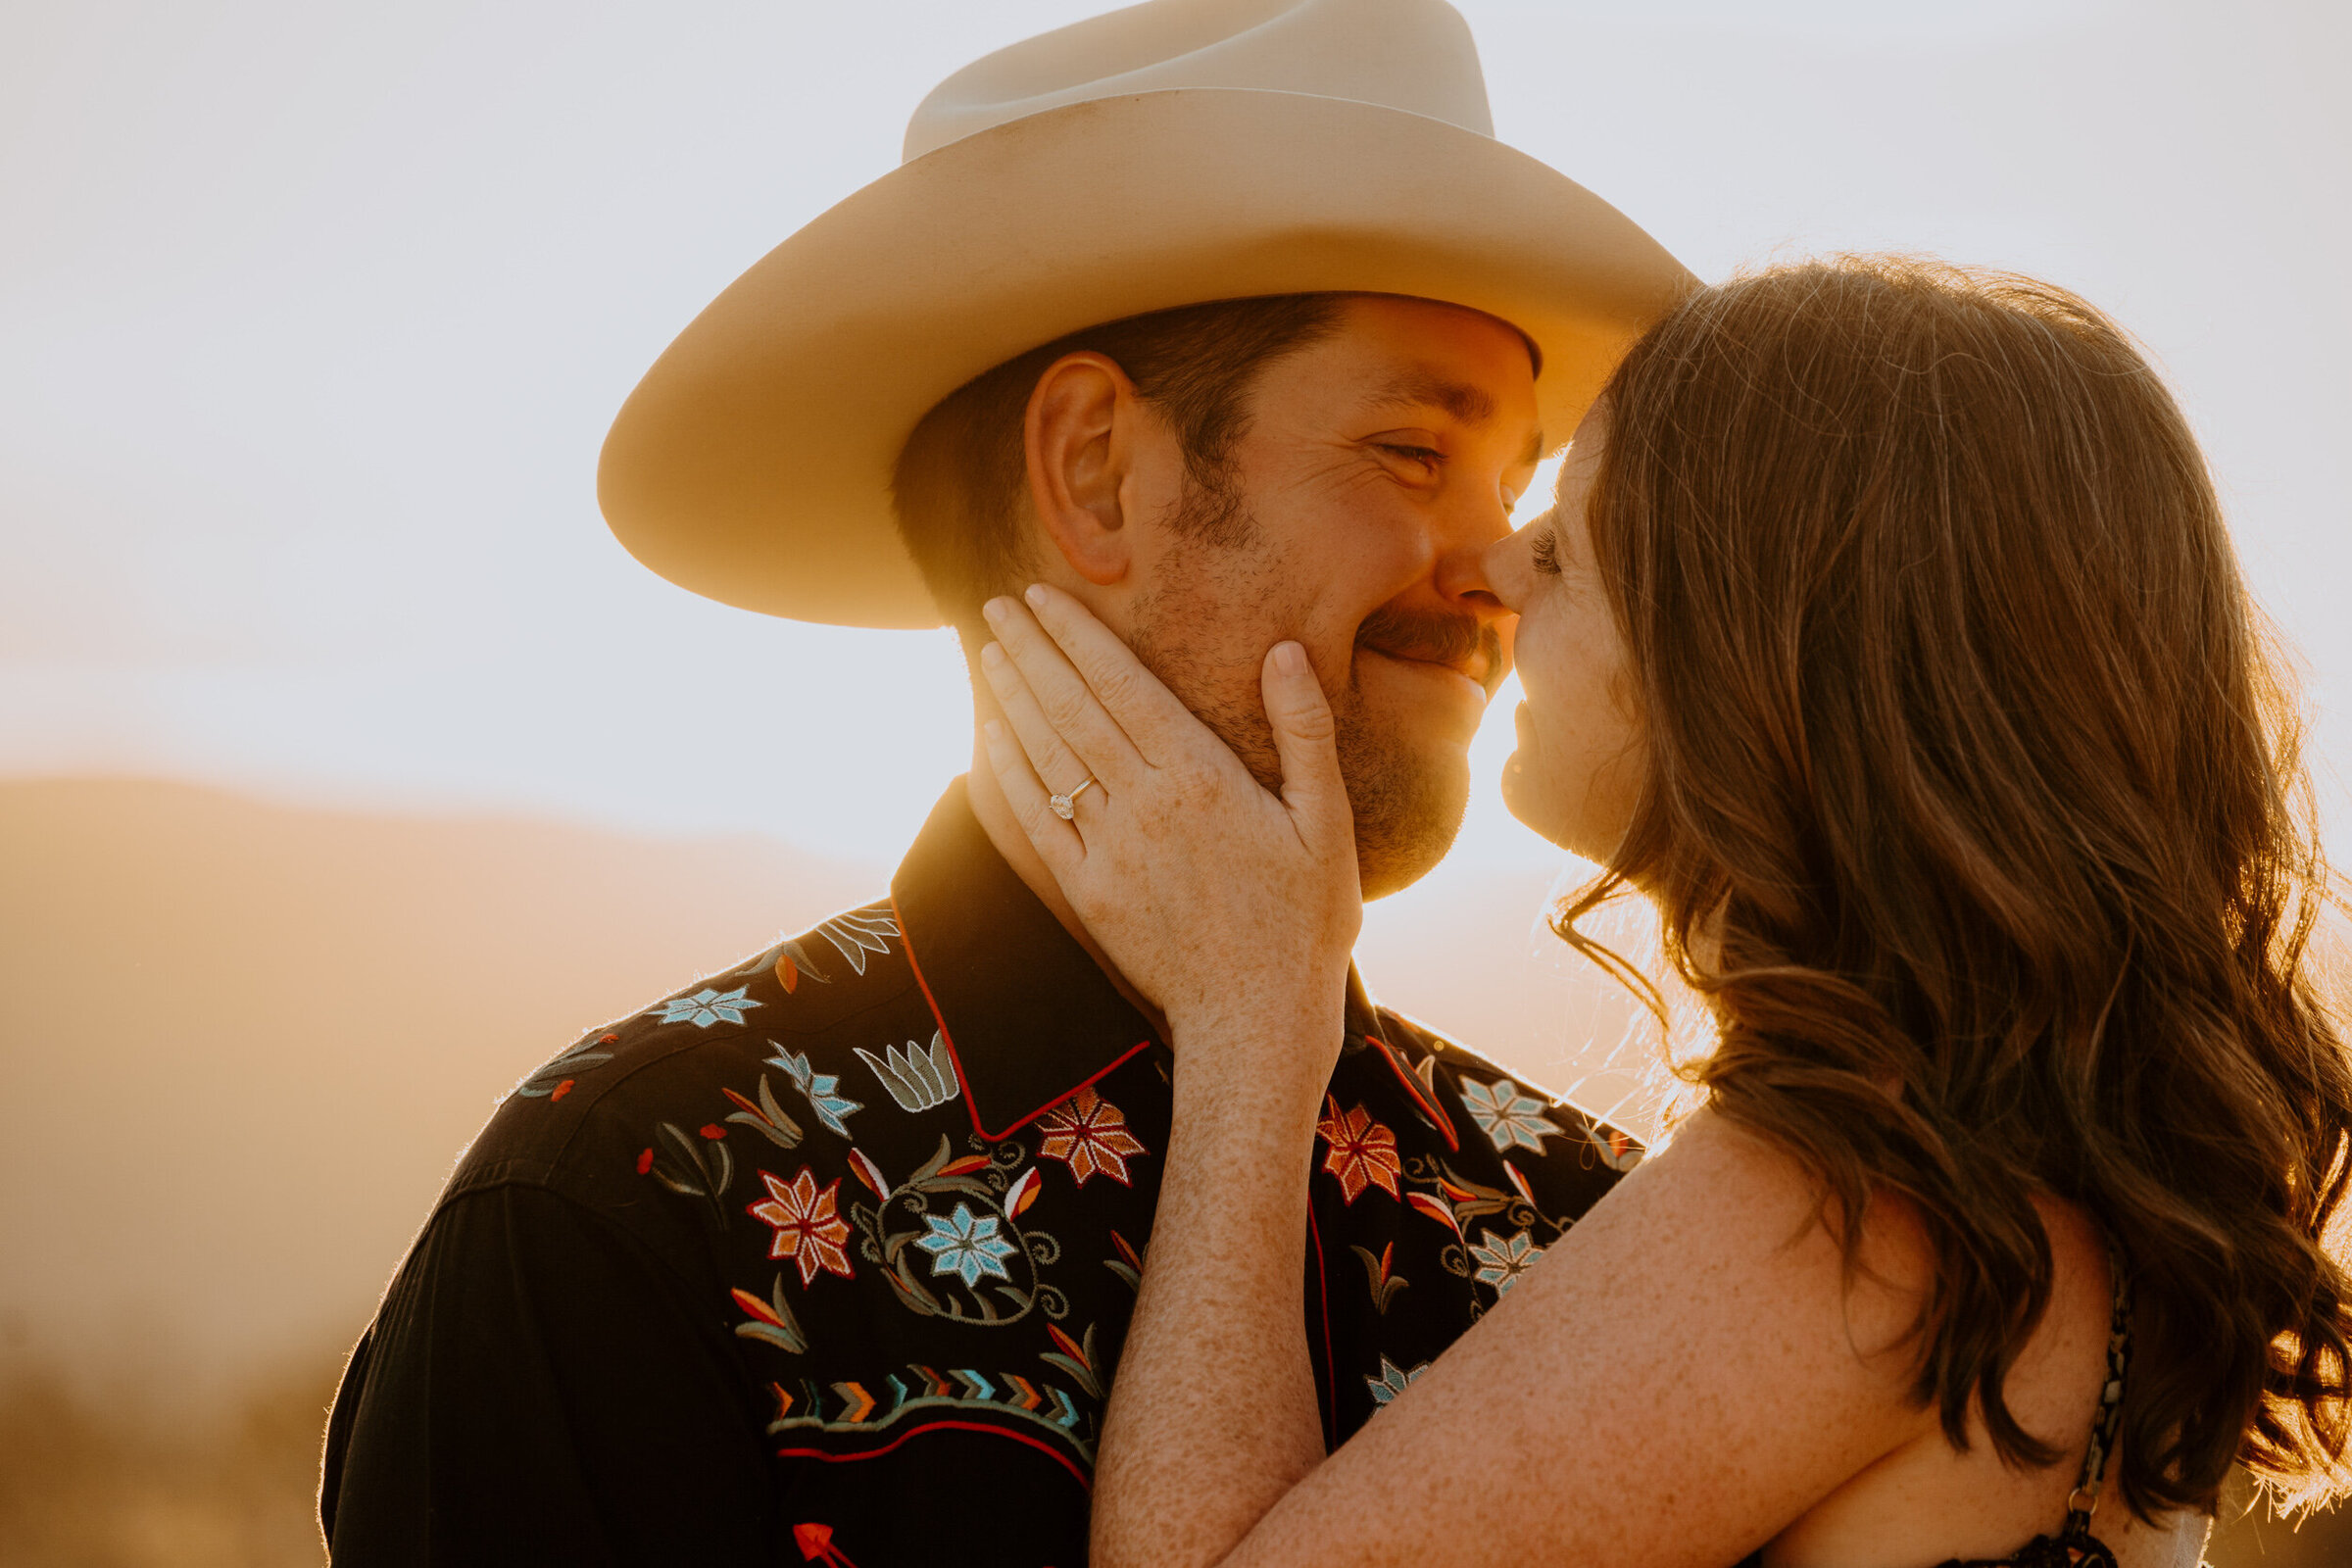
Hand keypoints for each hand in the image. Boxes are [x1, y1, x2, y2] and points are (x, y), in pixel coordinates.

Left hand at [978, 585, 1361, 1068]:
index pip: (1123, 686)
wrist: (1256, 1020)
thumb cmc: (1305, 922)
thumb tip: (1286, 651)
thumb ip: (1305, 731)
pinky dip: (1008, 772)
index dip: (1078, 636)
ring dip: (1011, 699)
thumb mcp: (1327, 822)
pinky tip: (990, 736)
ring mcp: (1110, 849)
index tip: (1043, 596)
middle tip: (998, 605)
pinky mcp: (1088, 892)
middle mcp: (1146, 805)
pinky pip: (1036, 819)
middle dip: (1032, 651)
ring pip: (1047, 756)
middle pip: (1073, 710)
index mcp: (1202, 778)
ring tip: (987, 651)